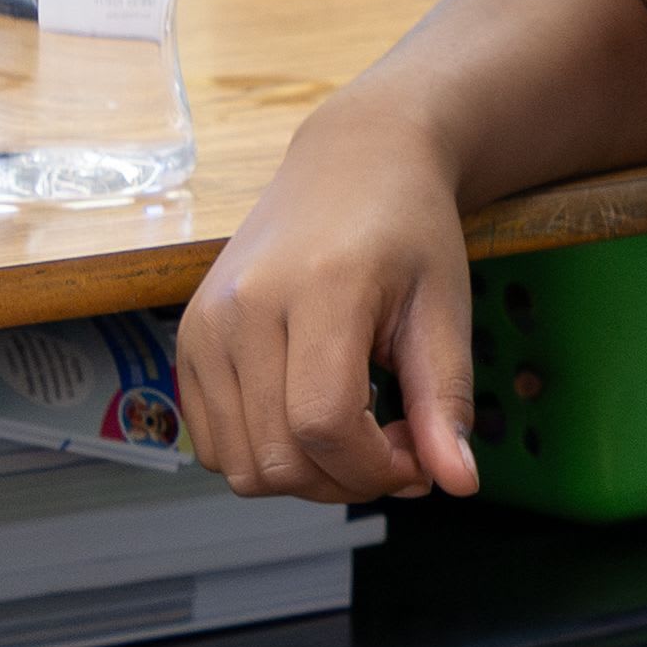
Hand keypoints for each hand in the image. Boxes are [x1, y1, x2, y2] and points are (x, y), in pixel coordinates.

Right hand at [175, 104, 483, 503]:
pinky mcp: (186, 339)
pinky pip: (214, 444)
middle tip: (399, 445)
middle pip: (279, 456)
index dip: (375, 468)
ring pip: (241, 465)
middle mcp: (242, 307)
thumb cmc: (407, 229)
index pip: (323, 424)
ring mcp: (203, 325)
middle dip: (349, 480)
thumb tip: (460, 486)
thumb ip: (445, 399)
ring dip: (307, 476)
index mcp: (317, 287)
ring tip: (359, 431)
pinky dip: (267, 453)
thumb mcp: (444, 308)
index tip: (420, 460)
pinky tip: (314, 416)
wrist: (353, 160)